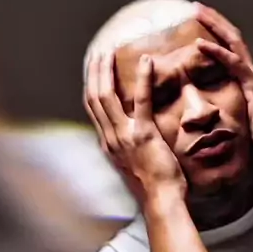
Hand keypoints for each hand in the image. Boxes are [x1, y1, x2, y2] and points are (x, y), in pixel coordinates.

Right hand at [84, 51, 185, 204]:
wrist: (161, 200)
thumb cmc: (154, 185)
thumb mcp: (134, 163)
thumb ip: (129, 145)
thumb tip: (132, 132)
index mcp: (108, 144)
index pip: (93, 109)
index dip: (91, 86)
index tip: (94, 69)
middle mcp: (110, 138)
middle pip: (93, 98)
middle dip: (94, 72)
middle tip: (98, 53)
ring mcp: (124, 136)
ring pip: (106, 96)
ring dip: (107, 70)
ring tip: (111, 51)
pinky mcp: (143, 134)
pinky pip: (141, 101)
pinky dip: (143, 78)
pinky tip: (147, 61)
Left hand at [195, 3, 252, 168]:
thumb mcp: (243, 122)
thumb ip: (233, 110)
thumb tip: (217, 113)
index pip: (233, 49)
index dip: (218, 34)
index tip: (199, 24)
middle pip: (234, 38)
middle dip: (215, 20)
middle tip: (195, 6)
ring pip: (234, 42)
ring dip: (214, 24)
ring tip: (196, 11)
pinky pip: (233, 63)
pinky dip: (215, 51)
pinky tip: (199, 43)